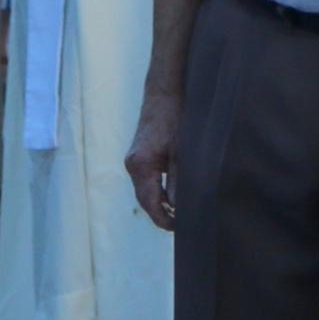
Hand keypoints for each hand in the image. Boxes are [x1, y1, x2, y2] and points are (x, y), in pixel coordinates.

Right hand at [126, 86, 182, 229]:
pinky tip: (175, 194)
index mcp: (141, 166)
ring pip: (146, 191)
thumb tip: (181, 208)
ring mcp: (134, 160)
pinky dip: (159, 191)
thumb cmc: (176, 117)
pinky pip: (147, 181)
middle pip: (146, 201)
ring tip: (183, 213)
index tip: (183, 228)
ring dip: (162, 203)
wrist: (165, 90)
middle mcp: (132, 165)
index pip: (151, 204)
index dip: (166, 220)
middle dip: (164, 214)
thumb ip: (179, 181)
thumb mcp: (183, 152)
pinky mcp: (139, 156)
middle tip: (186, 224)